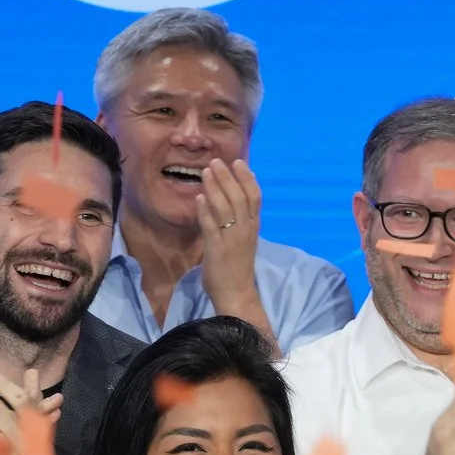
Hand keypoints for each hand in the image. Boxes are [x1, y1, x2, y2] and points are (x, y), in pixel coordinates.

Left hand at [195, 159, 264, 312]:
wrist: (237, 294)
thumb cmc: (238, 267)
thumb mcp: (243, 240)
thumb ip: (238, 222)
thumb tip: (229, 201)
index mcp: (253, 227)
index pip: (255, 197)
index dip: (247, 178)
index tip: (238, 162)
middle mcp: (245, 230)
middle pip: (239, 197)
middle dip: (228, 176)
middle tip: (216, 161)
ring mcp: (231, 239)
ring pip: (225, 207)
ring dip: (215, 187)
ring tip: (206, 172)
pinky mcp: (217, 249)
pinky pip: (211, 225)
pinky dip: (205, 210)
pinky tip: (199, 197)